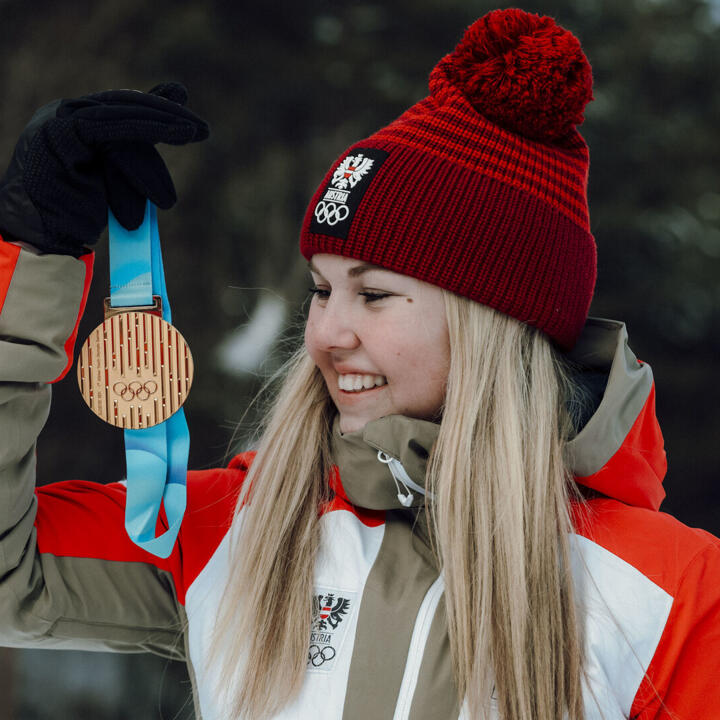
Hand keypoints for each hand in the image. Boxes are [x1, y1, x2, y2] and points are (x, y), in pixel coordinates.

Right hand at [0, 82, 208, 256]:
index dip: (156, 108)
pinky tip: (173, 133)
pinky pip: (110, 127)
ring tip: (193, 133)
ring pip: (120, 116)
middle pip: (122, 106)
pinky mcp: (61, 134)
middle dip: (165, 114)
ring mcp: (58, 122)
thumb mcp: (114, 181)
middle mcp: (62, 115)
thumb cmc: (78, 218)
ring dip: (161, 125)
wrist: (43, 241)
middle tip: (202, 128)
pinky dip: (145, 129)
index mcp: (71, 122)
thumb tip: (164, 138)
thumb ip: (134, 156)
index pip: (120, 108)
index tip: (189, 113)